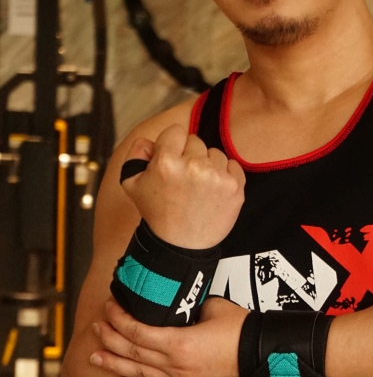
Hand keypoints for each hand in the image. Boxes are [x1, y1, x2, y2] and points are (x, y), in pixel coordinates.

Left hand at [90, 297, 247, 376]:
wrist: (261, 358)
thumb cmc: (242, 331)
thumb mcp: (213, 308)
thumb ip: (188, 306)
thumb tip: (175, 303)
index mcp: (179, 343)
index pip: (137, 332)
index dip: (119, 319)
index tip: (110, 307)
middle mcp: (174, 366)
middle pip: (132, 353)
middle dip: (110, 339)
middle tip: (95, 328)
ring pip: (138, 374)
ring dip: (114, 365)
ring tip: (95, 357)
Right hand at [121, 124, 244, 247]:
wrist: (181, 245)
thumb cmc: (157, 213)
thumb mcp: (132, 184)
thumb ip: (137, 154)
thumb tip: (151, 141)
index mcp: (166, 161)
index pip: (175, 131)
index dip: (171, 146)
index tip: (171, 162)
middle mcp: (194, 166)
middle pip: (196, 141)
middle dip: (189, 156)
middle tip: (183, 180)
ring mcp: (217, 176)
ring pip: (215, 153)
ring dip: (207, 166)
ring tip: (198, 188)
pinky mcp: (235, 187)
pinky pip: (232, 165)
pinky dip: (225, 174)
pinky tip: (213, 191)